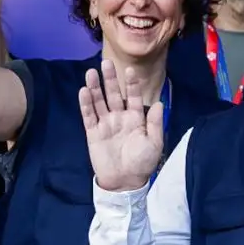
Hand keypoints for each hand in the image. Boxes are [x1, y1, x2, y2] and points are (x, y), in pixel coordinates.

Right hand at [79, 60, 164, 192]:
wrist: (125, 182)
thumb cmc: (142, 163)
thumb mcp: (154, 143)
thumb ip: (154, 123)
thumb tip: (160, 103)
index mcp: (136, 119)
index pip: (134, 97)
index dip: (132, 84)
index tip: (131, 71)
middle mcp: (120, 117)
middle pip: (114, 94)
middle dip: (111, 79)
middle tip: (106, 62)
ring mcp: (106, 124)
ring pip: (99, 101)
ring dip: (95, 87)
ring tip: (91, 72)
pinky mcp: (93, 132)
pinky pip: (89, 115)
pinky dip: (86, 104)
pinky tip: (84, 91)